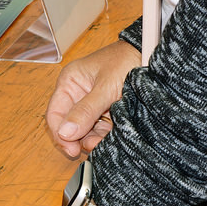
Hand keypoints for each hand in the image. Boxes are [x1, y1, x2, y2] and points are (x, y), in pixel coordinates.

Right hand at [47, 41, 141, 158]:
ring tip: (102, 142)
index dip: (60, 133)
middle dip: (78, 137)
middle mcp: (78, 94)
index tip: (71, 148)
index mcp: (70, 83)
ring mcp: (92, 103)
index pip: (55, 113)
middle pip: (70, 124)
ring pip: (86, 129)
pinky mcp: (107, 111)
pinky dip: (104, 135)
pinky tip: (110, 137)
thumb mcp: (105, 86)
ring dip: (93, 138)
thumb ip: (86, 110)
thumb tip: (65, 132)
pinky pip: (101, 129)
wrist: (151, 57)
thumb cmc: (125, 61)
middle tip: (89, 148)